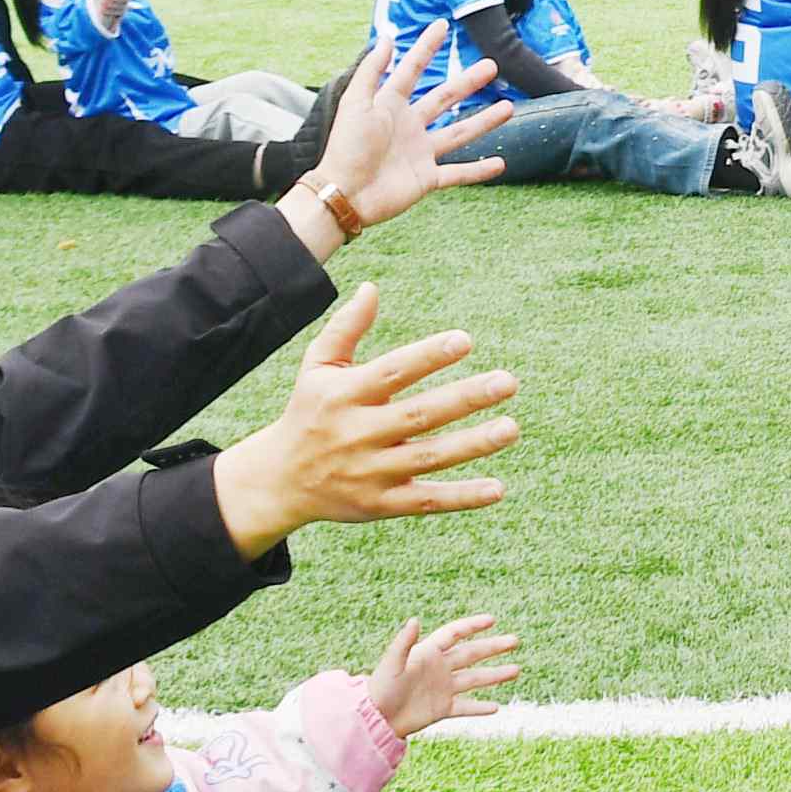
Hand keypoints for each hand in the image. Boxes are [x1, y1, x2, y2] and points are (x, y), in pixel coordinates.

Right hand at [213, 284, 519, 554]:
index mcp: (344, 395)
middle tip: (509, 381)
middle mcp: (357, 434)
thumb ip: (345, 328)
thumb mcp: (317, 368)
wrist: (279, 480)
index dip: (428, 356)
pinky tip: (497, 489)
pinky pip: (426, 501)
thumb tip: (371, 287)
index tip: (465, 341)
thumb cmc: (309, 412)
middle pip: (418, 415)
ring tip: (511, 428)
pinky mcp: (380, 504)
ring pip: (428, 458)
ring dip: (472, 445)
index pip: (392, 372)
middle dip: (465, 398)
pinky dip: (461, 497)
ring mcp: (370, 472)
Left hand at [295, 36, 512, 246]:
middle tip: (492, 66)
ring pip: (459, 134)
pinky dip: (479, 170)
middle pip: (445, 99)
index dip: (426, 47)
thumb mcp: (356, 103)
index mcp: (390, 105)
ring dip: (484, 121)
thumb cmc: (345, 148)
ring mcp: (420, 153)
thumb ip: (371, 71)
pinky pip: (458, 173)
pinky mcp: (426, 179)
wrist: (345, 193)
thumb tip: (386, 38)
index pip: (412, 70)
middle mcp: (409, 126)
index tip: (443, 25)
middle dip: (468, 82)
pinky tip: (500, 163)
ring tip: (508, 108)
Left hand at [362, 613, 522, 736]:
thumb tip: (414, 619)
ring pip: (474, 679)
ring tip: (516, 670)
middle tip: (515, 640)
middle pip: (471, 654)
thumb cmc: (380, 687)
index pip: (455, 634)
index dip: (472, 625)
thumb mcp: (391, 663)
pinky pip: (466, 707)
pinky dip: (480, 707)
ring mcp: (443, 688)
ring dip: (495, 675)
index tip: (492, 620)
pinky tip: (496, 707)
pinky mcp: (443, 709)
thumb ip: (404, 642)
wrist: (375, 718)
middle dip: (493, 647)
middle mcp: (440, 668)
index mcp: (428, 652)